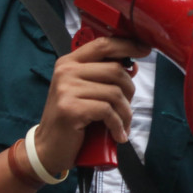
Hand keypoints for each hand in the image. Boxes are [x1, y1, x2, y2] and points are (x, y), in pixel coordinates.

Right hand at [33, 36, 151, 173]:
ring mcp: (66, 89)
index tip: (144, 49)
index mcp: (70, 62)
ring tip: (123, 126)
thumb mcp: (86, 92)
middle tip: (127, 110)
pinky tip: (117, 134)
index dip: (127, 45)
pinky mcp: (70, 108)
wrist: (49, 148)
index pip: (104, 44)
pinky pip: (108, 111)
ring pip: (115, 93)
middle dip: (130, 92)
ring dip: (125, 113)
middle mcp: (66, 71)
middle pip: (115, 70)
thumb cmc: (72, 120)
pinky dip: (117, 125)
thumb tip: (132, 66)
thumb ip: (105, 77)